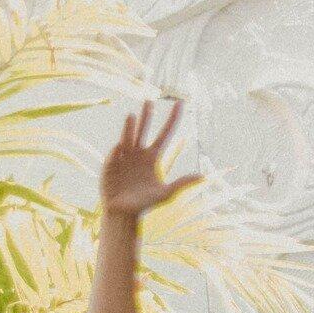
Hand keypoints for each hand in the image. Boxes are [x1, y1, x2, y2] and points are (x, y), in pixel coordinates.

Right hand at [97, 101, 198, 218]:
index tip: (180, 104)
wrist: (124, 212)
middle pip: (143, 130)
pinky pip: (115, 154)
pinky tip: (120, 148)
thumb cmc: (146, 204)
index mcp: (152, 157)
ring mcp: (123, 156)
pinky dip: (119, 151)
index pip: (165, 134)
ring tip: (133, 116)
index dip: (172, 120)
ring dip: (130, 128)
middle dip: (147, 116)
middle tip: (150, 100)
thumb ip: (183, 183)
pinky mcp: (110, 163)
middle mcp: (138, 152)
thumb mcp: (167, 193)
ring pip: (128, 138)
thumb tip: (203, 176)